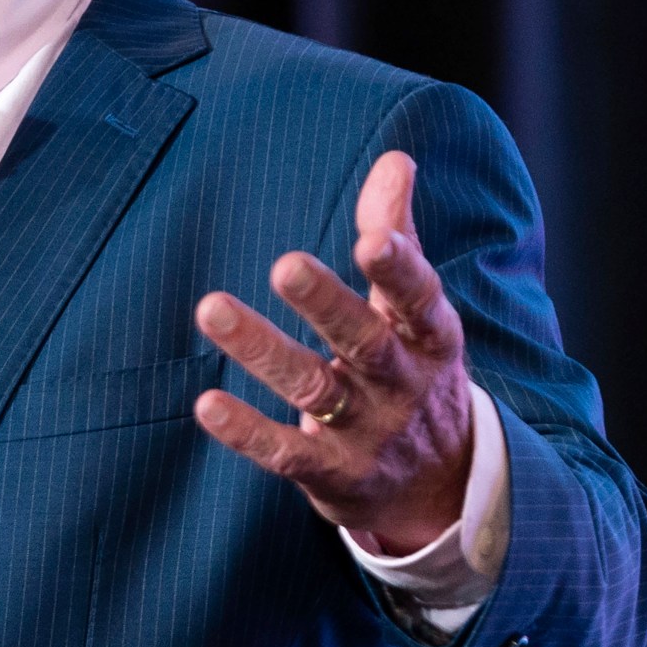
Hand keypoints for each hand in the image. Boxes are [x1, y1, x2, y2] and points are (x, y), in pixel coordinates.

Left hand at [192, 152, 473, 554]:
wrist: (440, 488)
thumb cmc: (414, 372)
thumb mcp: (419, 311)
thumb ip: (398, 236)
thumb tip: (396, 158)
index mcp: (429, 337)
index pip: (419, 299)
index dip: (400, 270)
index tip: (373, 238)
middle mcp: (402, 384)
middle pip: (364, 342)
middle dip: (327, 304)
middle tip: (285, 264)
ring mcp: (367, 433)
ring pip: (313, 389)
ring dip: (262, 350)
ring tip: (211, 308)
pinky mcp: (332, 474)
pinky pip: (285, 452)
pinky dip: (247, 431)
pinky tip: (206, 403)